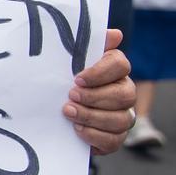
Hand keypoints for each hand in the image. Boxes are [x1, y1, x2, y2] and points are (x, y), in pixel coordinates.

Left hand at [63, 29, 134, 154]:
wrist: (50, 112)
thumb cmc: (61, 81)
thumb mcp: (67, 62)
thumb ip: (86, 46)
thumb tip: (115, 34)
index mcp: (114, 70)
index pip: (121, 64)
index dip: (101, 72)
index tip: (77, 79)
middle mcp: (124, 92)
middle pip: (126, 94)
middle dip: (96, 97)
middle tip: (71, 97)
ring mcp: (122, 115)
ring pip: (122, 119)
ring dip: (92, 117)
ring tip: (68, 113)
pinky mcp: (114, 137)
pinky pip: (115, 140)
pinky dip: (94, 136)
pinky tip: (77, 130)